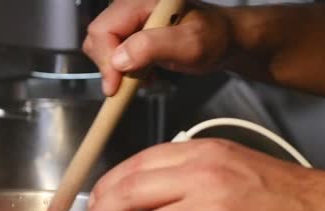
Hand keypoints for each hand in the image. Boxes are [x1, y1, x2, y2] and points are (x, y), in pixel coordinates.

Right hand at [83, 0, 231, 95]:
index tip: (115, 87)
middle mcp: (133, 5)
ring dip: (118, 69)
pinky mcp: (134, 32)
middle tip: (126, 86)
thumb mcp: (190, 44)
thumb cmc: (215, 37)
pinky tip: (145, 74)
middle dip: (109, 66)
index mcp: (143, 1)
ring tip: (142, 78)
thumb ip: (153, 46)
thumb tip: (119, 59)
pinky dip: (125, 69)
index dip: (105, 60)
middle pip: (98, 37)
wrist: (226, 40)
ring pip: (104, 47)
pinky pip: (115, 52)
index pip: (103, 29)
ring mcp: (132, 18)